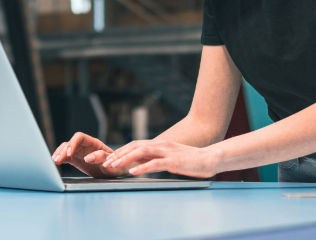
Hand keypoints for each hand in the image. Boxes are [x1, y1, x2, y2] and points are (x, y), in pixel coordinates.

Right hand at [52, 132, 127, 177]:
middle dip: (63, 150)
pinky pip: (66, 156)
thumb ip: (101, 158)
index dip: (73, 143)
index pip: (80, 137)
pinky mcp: (76, 159)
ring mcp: (80, 152)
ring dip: (60, 153)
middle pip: (71, 143)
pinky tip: (56, 162)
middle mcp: (85, 146)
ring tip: (54, 161)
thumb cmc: (115, 166)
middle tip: (57, 159)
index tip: (69, 153)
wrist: (115, 171)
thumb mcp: (111, 163)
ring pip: (66, 148)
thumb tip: (87, 157)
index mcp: (94, 143)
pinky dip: (60, 158)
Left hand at [102, 140, 218, 177]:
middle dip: (119, 154)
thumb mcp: (168, 159)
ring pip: (142, 152)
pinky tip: (133, 172)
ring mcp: (167, 152)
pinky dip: (142, 167)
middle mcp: (160, 145)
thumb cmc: (189, 161)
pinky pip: (155, 163)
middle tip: (106, 162)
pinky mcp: (174, 161)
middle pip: (134, 146)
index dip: (121, 151)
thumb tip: (139, 164)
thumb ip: (154, 159)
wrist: (209, 158)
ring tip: (115, 165)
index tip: (109, 158)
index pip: (135, 145)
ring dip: (126, 158)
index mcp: (158, 144)